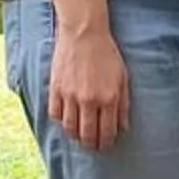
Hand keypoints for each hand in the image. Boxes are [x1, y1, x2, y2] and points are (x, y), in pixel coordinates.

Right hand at [48, 22, 129, 150]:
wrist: (84, 32)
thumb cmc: (106, 54)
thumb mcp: (122, 78)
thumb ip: (123, 104)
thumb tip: (123, 128)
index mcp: (109, 98)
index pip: (106, 132)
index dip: (105, 143)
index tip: (105, 145)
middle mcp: (89, 100)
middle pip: (87, 135)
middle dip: (91, 144)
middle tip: (92, 146)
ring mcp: (70, 95)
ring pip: (70, 129)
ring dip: (75, 136)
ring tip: (79, 135)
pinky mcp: (56, 89)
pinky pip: (55, 114)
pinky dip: (61, 121)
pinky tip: (67, 119)